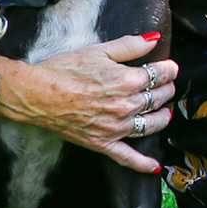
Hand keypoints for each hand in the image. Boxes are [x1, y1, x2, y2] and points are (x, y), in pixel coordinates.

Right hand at [7, 33, 177, 172]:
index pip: (160, 75)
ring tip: (165, 112)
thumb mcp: (99, 51)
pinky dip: (142, 163)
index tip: (169, 68)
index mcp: (127, 81)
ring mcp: (116, 127)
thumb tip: (153, 40)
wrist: (37, 94)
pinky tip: (154, 167)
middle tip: (166, 85)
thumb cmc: (64, 71)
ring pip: (151, 124)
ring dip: (163, 117)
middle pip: (159, 98)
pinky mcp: (103, 143)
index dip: (168, 69)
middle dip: (166, 89)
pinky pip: (127, 157)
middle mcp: (126, 106)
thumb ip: (130, 46)